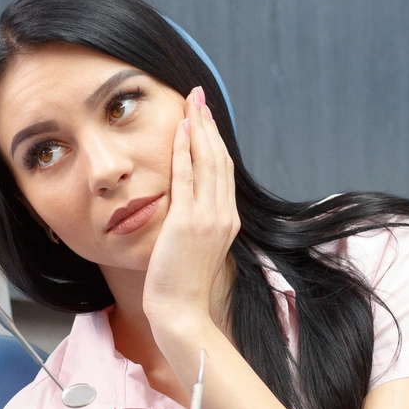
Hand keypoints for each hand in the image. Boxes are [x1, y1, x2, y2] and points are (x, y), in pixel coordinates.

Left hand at [141, 88, 238, 371]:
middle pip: (219, 159)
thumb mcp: (195, 248)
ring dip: (199, 128)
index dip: (215, 141)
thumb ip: (196, 223)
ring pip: (208, 162)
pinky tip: (181, 129)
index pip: (223, 171)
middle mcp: (224, 215)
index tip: (205, 118)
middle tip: (199, 97)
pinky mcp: (188, 222)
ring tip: (192, 102)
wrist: (181, 311)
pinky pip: (188, 177)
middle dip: (209, 124)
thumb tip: (186, 206)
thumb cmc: (182, 285)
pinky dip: (186, 150)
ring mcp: (208, 218)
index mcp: (227, 220)